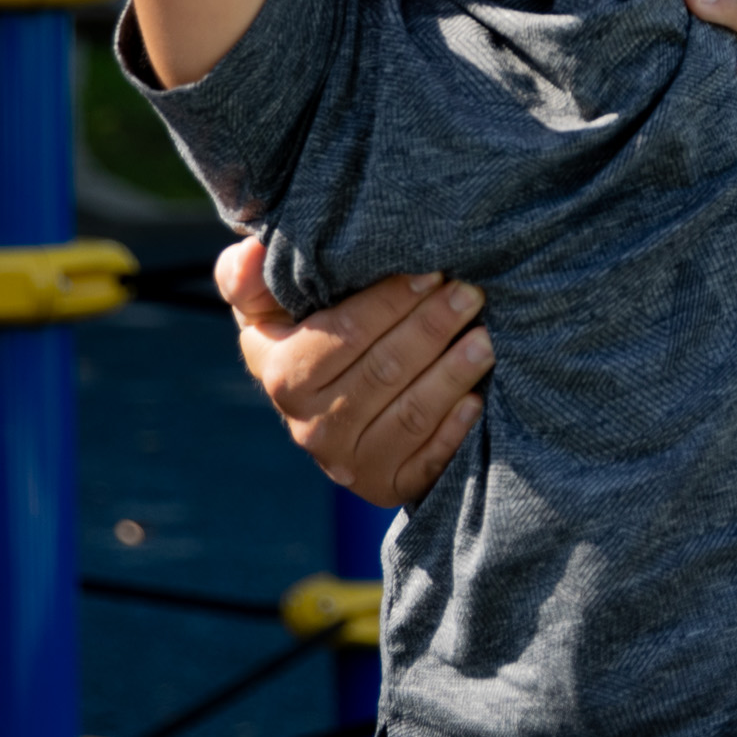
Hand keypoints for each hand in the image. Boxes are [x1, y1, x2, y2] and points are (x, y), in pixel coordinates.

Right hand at [215, 238, 494, 506]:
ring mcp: (349, 462)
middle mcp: (311, 427)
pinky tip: (476, 399)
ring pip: (409, 414)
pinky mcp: (386, 486)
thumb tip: (254, 250)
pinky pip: (423, 460)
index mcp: (282, 375)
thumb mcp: (269, 302)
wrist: (329, 404)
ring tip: (486, 339)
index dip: (390, 301)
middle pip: (384, 371)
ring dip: (452, 374)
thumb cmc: (307, 332)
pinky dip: (452, 430)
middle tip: (472, 293)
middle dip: (433, 327)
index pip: (343, 334)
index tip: (431, 271)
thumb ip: (250, 275)